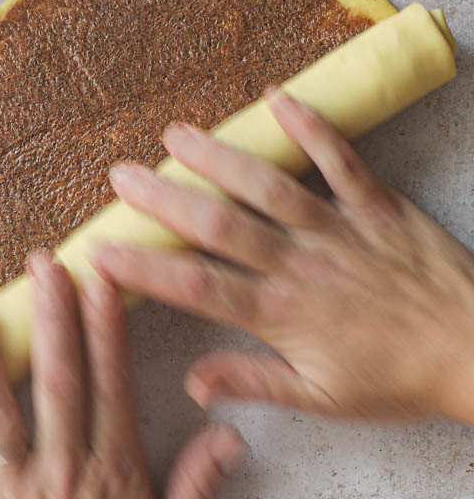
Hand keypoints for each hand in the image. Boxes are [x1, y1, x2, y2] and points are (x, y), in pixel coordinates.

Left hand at [0, 255, 244, 498]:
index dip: (107, 328)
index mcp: (113, 474)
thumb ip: (199, 488)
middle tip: (42, 263)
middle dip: (50, 317)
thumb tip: (232, 433)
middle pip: (56, 383)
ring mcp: (12, 496)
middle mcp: (62, 472)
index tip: (101, 278)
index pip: (112, 386)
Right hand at [94, 90, 473, 423]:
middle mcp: (301, 265)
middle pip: (220, 226)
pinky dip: (311, 127)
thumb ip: (254, 382)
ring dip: (219, 158)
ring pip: (269, 186)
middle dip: (165, 199)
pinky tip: (276, 99)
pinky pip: (341, 160)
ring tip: (175, 134)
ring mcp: (338, 229)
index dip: (144, 269)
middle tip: (122, 176)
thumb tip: (194, 383)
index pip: (197, 288)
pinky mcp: (377, 205)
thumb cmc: (399, 379)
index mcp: (282, 314)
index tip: (100, 252)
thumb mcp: (322, 399)